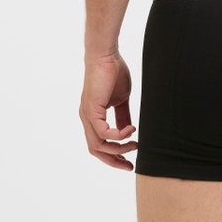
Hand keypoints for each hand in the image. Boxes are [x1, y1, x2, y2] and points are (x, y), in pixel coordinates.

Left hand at [79, 52, 137, 169]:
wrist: (106, 55)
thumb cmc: (114, 72)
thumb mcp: (121, 99)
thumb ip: (123, 115)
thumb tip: (129, 130)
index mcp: (93, 117)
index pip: (99, 144)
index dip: (113, 155)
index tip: (129, 160)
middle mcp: (87, 119)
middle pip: (96, 150)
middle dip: (114, 160)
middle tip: (130, 165)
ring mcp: (87, 115)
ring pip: (99, 145)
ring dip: (119, 149)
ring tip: (135, 143)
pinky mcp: (92, 110)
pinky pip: (104, 133)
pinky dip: (118, 135)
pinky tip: (131, 130)